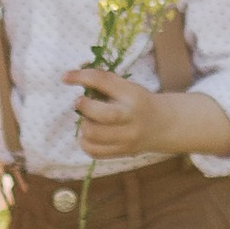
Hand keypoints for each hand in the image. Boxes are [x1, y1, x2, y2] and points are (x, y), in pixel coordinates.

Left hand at [63, 70, 229, 162]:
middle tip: (79, 103)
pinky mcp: (123, 151)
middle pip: (100, 114)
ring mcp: (128, 137)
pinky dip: (85, 142)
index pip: (103, 81)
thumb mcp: (127, 87)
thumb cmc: (138, 101)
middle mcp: (131, 116)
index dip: (81, 77)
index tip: (65, 77)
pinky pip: (94, 151)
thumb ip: (104, 84)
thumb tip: (73, 77)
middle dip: (83, 107)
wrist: (163, 125)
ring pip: (93, 134)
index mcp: (132, 94)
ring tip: (88, 120)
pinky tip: (90, 135)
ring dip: (84, 125)